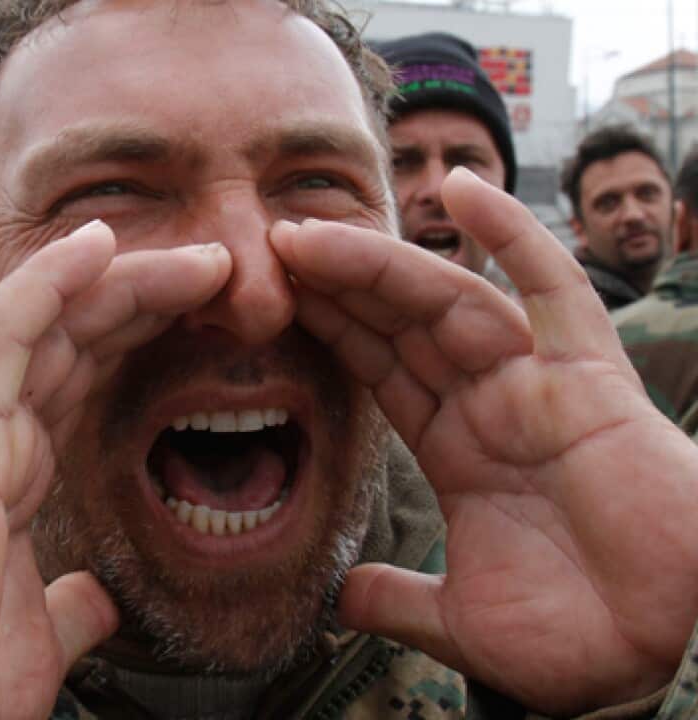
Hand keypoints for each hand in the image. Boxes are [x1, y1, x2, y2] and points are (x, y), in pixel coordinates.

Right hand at [0, 221, 233, 719]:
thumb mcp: (40, 632)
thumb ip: (71, 604)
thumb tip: (97, 601)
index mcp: (10, 475)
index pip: (79, 379)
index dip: (136, 336)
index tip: (202, 313)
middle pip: (74, 340)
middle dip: (145, 298)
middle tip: (219, 270)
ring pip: (47, 324)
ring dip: (120, 281)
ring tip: (197, 257)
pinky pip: (0, 334)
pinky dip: (45, 283)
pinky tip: (96, 246)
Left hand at [271, 168, 697, 714]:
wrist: (663, 658)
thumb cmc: (575, 638)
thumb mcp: (459, 621)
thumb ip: (398, 600)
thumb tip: (340, 597)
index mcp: (458, 449)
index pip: (379, 368)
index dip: (329, 328)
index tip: (273, 295)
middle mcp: (491, 404)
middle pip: (398, 323)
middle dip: (335, 284)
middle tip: (268, 247)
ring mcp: (537, 384)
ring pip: (445, 300)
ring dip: (377, 264)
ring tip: (308, 235)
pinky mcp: (589, 378)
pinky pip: (550, 291)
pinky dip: (513, 236)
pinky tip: (466, 187)